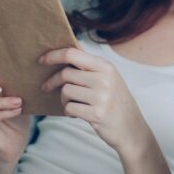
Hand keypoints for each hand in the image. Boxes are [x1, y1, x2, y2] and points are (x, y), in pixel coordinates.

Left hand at [39, 46, 150, 160]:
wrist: (132, 128)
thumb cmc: (116, 102)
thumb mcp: (109, 78)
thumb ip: (90, 64)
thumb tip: (72, 44)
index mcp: (106, 66)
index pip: (72, 54)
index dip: (53, 55)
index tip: (41, 60)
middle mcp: (105, 79)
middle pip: (66, 74)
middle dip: (53, 81)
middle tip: (47, 87)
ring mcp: (102, 96)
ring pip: (66, 92)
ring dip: (64, 100)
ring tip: (73, 104)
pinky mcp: (97, 113)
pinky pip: (70, 108)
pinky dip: (69, 112)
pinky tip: (78, 114)